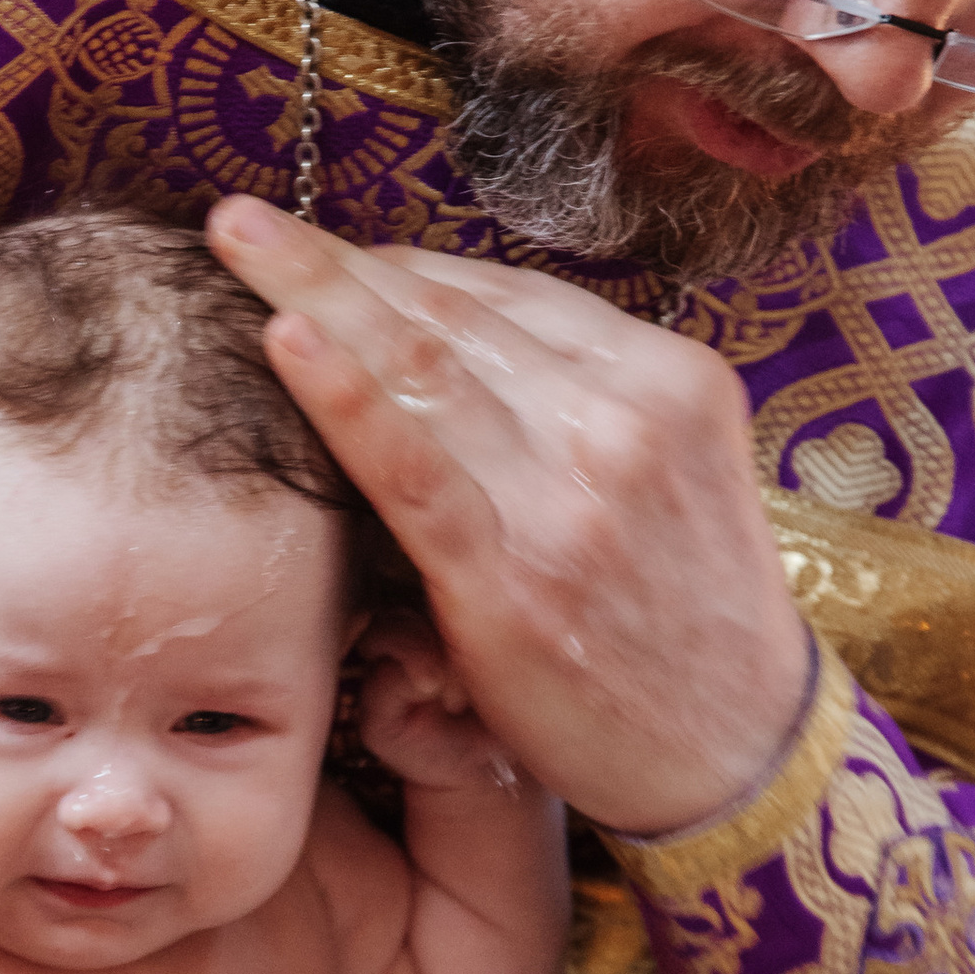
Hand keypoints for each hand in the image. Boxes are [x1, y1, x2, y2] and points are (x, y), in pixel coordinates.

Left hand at [208, 197, 808, 836]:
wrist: (737, 753)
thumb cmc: (687, 618)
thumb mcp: (676, 476)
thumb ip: (586, 404)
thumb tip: (453, 347)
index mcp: (667, 377)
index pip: (506, 296)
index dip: (398, 268)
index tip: (325, 257)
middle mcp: (624, 418)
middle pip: (451, 317)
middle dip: (335, 260)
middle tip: (243, 220)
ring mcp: (571, 496)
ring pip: (420, 370)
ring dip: (314, 297)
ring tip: (237, 247)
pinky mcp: (515, 579)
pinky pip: (413, 469)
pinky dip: (342, 398)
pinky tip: (284, 342)